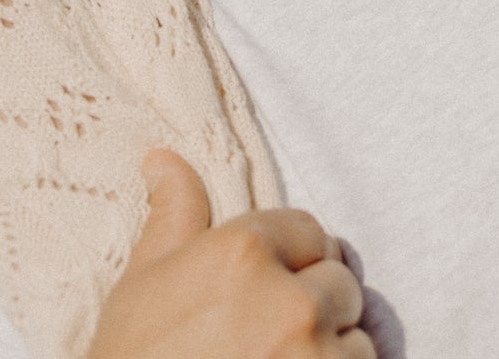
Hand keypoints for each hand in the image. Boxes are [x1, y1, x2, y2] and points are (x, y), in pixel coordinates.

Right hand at [88, 149, 372, 358]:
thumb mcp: (142, 284)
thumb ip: (174, 216)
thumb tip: (163, 159)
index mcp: (244, 253)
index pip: (309, 231)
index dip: (291, 261)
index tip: (266, 292)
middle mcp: (291, 300)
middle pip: (340, 282)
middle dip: (314, 305)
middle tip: (270, 339)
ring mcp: (317, 356)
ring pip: (356, 339)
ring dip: (331, 351)